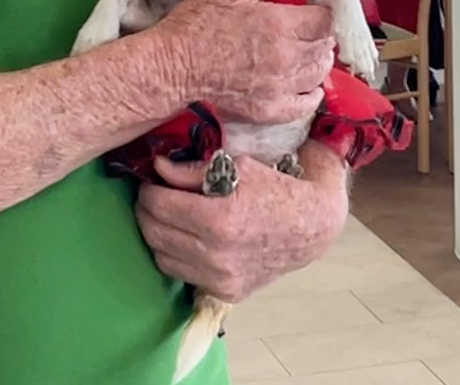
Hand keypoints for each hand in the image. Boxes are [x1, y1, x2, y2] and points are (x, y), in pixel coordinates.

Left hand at [137, 148, 347, 301]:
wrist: (312, 226)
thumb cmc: (278, 189)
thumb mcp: (239, 167)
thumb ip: (192, 171)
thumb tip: (157, 167)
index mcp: (220, 219)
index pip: (160, 206)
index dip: (149, 190)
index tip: (152, 181)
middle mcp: (217, 254)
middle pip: (155, 233)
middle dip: (147, 211)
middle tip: (153, 197)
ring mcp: (220, 278)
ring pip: (162, 257)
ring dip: (157, 235)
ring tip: (167, 217)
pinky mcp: (225, 292)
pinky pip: (183, 274)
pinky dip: (177, 255)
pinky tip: (186, 238)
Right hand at [156, 0, 335, 125]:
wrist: (172, 67)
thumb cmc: (197, 24)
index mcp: (280, 25)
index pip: (326, 19)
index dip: (326, 10)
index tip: (318, 6)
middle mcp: (286, 58)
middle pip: (325, 46)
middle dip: (323, 34)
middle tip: (311, 26)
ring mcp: (279, 87)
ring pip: (319, 73)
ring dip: (319, 60)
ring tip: (309, 51)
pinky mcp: (269, 109)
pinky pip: (304, 105)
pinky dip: (311, 95)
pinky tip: (306, 84)